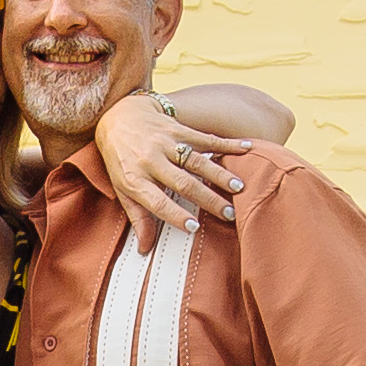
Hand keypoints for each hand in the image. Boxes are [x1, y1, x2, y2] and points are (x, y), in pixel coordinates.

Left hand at [94, 87, 253, 234]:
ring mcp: (165, 143)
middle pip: (183, 182)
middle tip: (229, 213)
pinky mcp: (178, 128)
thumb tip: (146, 248)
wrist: (119, 117)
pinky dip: (227, 144)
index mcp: (135, 179)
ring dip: (220, 174)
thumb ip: (138, 217)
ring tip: (239, 187)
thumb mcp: (122, 189)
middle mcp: (150, 160)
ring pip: (196, 160)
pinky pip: (204, 138)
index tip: (194, 227)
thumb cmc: (121, 159)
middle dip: (208, 199)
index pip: (157, 202)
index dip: (175, 215)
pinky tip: (246, 148)